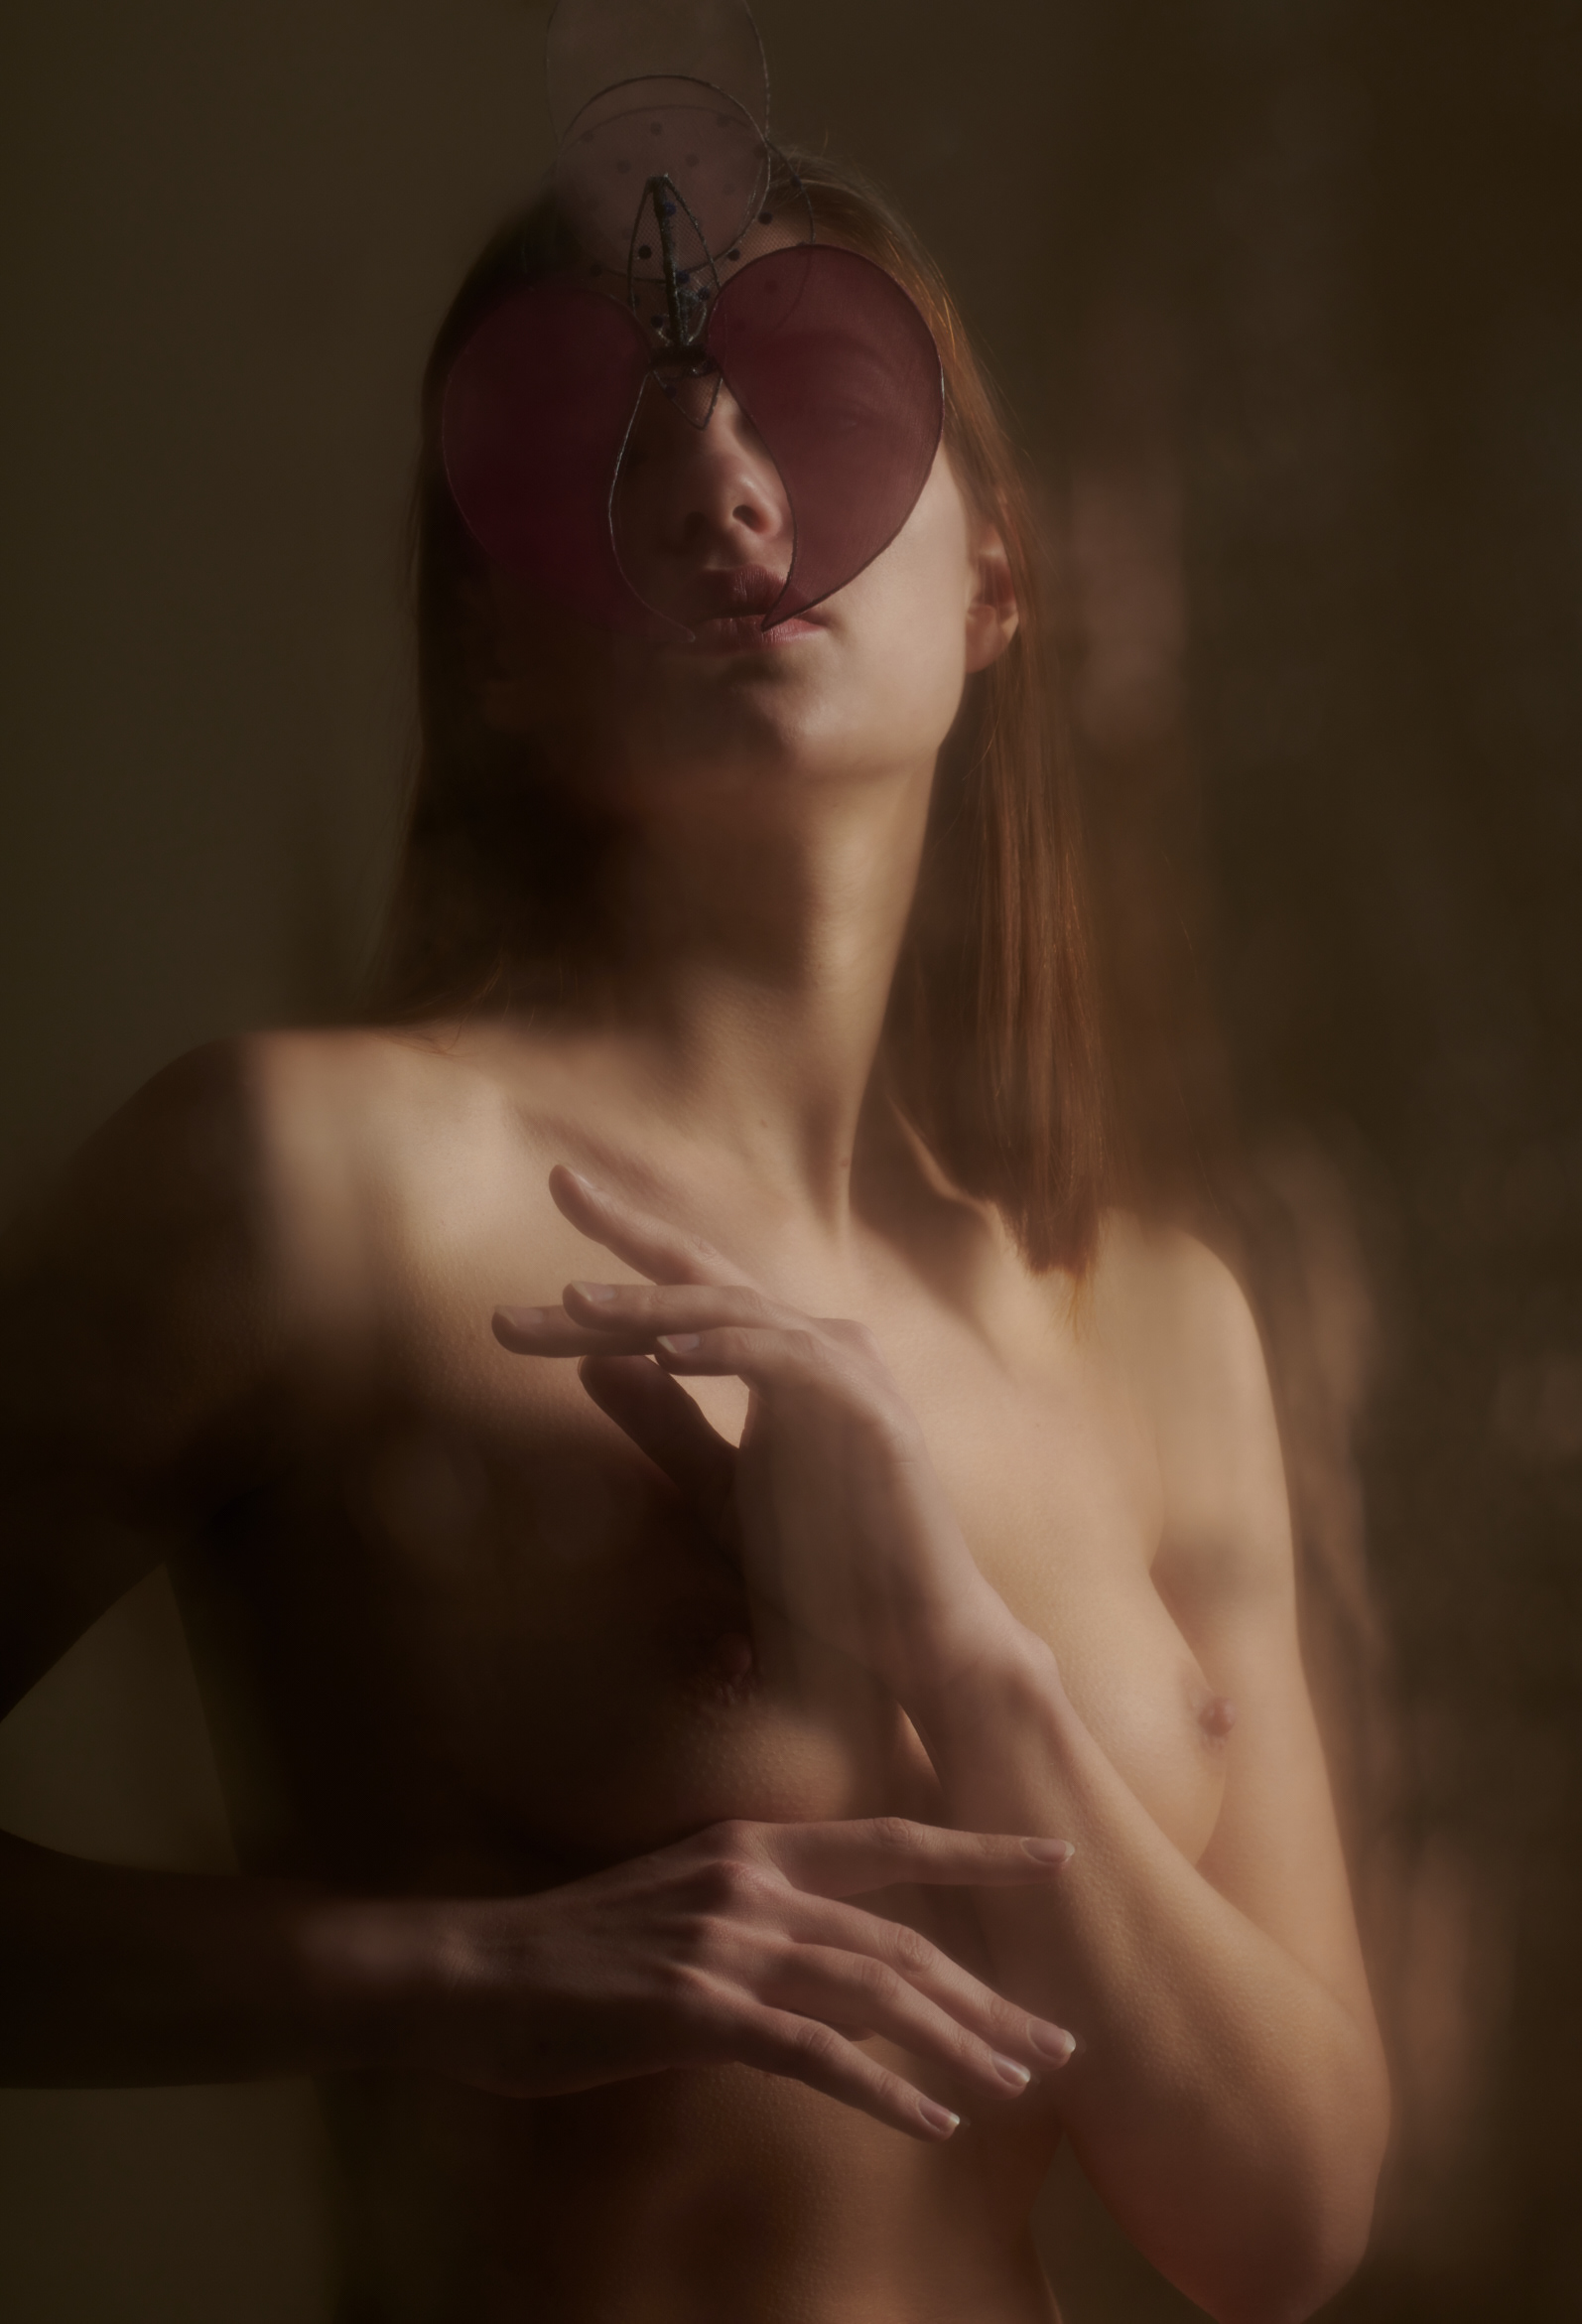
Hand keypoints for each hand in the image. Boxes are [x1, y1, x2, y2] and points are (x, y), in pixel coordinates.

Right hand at [393, 1815, 1074, 2137]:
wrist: (473, 1971)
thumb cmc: (573, 1950)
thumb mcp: (678, 1901)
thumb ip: (758, 1917)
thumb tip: (831, 1962)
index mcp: (751, 1847)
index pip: (890, 1842)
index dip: (979, 1848)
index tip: (1057, 1856)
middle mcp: (752, 1883)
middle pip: (903, 1935)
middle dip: (991, 1991)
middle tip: (1062, 2040)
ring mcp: (728, 1944)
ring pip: (877, 1992)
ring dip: (960, 2042)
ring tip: (1022, 2083)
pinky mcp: (701, 2011)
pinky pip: (818, 2053)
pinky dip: (886, 2089)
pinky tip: (935, 2120)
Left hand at [494, 1167, 1012, 1699]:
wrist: (908, 1637)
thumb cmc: (823, 1570)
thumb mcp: (716, 1492)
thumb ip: (664, 1427)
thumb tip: (590, 1363)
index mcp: (776, 1361)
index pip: (679, 1306)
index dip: (604, 1291)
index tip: (513, 1306)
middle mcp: (812, 1347)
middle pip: (703, 1276)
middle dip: (628, 1232)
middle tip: (560, 1184)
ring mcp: (845, 1371)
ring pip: (735, 1309)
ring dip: (652, 1303)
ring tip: (576, 1303)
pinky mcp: (867, 1408)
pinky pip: (785, 1360)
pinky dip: (725, 1350)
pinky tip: (665, 1353)